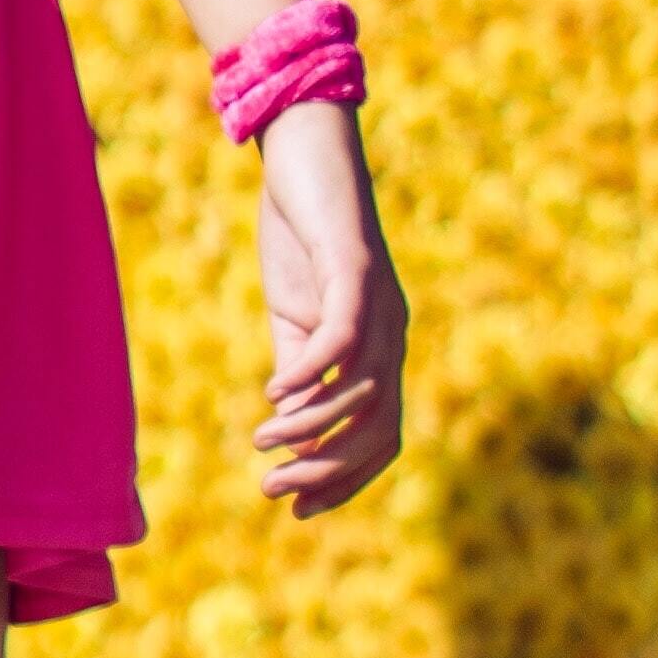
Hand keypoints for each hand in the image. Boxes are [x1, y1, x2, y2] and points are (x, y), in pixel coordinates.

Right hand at [251, 97, 405, 513]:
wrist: (304, 150)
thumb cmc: (300, 231)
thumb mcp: (293, 313)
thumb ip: (297, 366)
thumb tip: (289, 425)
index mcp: (380, 346)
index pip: (381, 437)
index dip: (345, 481)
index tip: (297, 507)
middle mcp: (392, 331)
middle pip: (380, 428)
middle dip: (328, 470)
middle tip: (275, 489)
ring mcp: (379, 302)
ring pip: (364, 390)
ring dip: (313, 427)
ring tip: (265, 442)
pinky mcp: (355, 268)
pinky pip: (343, 337)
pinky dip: (312, 374)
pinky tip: (275, 392)